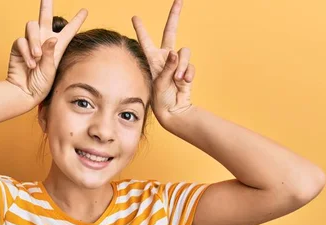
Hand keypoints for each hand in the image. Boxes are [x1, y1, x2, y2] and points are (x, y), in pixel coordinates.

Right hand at [6, 0, 87, 104]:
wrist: (25, 92)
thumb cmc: (41, 85)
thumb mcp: (51, 70)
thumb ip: (51, 54)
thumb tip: (51, 38)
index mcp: (57, 46)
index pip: (68, 30)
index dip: (76, 20)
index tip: (85, 10)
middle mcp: (43, 41)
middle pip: (45, 17)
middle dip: (46, 5)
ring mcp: (30, 42)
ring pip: (31, 26)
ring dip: (34, 41)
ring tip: (37, 56)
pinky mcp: (18, 47)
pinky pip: (21, 40)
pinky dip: (26, 52)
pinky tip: (30, 63)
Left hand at [132, 0, 194, 129]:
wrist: (173, 111)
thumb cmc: (160, 99)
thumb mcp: (159, 83)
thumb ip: (167, 68)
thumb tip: (175, 54)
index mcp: (153, 59)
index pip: (146, 40)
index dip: (141, 28)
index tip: (134, 17)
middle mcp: (165, 57)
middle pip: (171, 30)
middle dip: (175, 15)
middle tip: (179, 0)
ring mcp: (177, 62)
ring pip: (184, 52)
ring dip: (182, 66)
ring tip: (178, 79)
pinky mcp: (187, 69)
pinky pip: (191, 65)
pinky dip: (188, 73)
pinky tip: (184, 82)